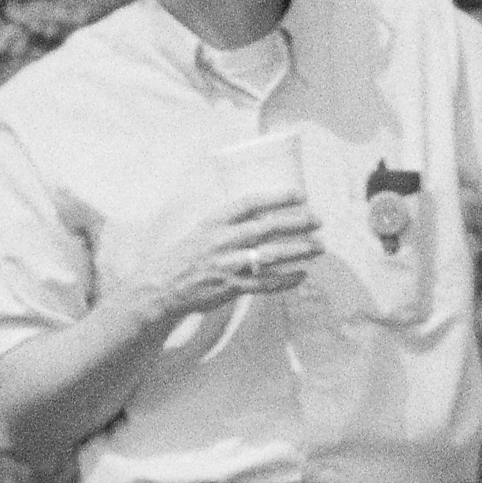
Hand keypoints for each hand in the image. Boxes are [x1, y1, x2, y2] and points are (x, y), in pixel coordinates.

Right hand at [149, 186, 322, 319]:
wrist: (162, 286)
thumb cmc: (189, 255)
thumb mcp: (205, 230)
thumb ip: (233, 223)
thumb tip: (270, 214)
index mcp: (214, 221)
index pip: (249, 203)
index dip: (277, 197)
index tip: (301, 195)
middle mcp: (221, 240)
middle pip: (266, 227)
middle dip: (297, 222)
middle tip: (318, 221)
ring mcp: (226, 264)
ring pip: (270, 255)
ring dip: (299, 250)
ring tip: (319, 247)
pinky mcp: (230, 287)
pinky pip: (266, 283)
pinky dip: (287, 279)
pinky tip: (302, 274)